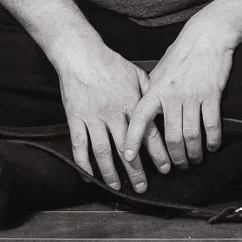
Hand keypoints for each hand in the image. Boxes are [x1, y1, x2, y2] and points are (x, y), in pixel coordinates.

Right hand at [54, 38, 168, 193]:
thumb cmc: (110, 62)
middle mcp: (113, 113)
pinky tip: (89, 176)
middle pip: (126, 148)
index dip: (158, 153)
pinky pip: (79, 145)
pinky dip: (83, 163)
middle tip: (142, 187)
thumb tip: (164, 107)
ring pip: (103, 151)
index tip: (166, 168)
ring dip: (111, 172)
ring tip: (117, 186)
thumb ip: (150, 92)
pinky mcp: (75, 118)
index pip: (148, 133)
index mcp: (131, 103)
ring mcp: (93, 117)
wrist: (80, 54)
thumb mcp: (136, 73)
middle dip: (136, 170)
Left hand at [122, 19, 234, 171]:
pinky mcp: (212, 95)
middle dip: (174, 158)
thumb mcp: (159, 70)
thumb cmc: (181, 52)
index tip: (129, 157)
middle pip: (171, 137)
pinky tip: (211, 147)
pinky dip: (212, 141)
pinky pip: (211, 126)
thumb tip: (144, 111)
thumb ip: (152, 92)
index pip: (140, 118)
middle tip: (176, 166)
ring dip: (193, 154)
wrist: (207, 36)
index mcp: (156, 89)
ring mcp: (193, 96)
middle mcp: (172, 95)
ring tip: (194, 159)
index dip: (133, 139)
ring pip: (191, 136)